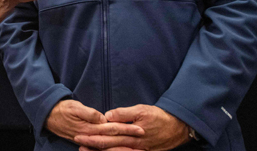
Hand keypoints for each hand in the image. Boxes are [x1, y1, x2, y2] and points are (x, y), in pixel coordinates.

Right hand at [47, 100, 144, 145]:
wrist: (48, 116)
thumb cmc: (62, 109)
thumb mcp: (74, 107)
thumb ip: (88, 113)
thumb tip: (102, 118)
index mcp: (89, 127)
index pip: (112, 128)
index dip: (127, 128)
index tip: (140, 128)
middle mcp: (90, 135)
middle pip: (113, 137)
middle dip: (129, 137)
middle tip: (144, 136)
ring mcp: (88, 138)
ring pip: (109, 143)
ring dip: (123, 144)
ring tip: (137, 145)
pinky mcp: (86, 138)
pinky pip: (102, 144)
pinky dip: (113, 146)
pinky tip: (121, 146)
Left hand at [74, 105, 189, 150]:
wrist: (178, 127)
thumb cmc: (159, 116)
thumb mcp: (141, 110)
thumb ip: (124, 114)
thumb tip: (107, 116)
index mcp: (131, 133)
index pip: (108, 137)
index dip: (93, 137)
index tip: (80, 136)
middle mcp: (133, 145)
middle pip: (109, 147)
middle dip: (92, 146)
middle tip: (78, 144)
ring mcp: (139, 150)